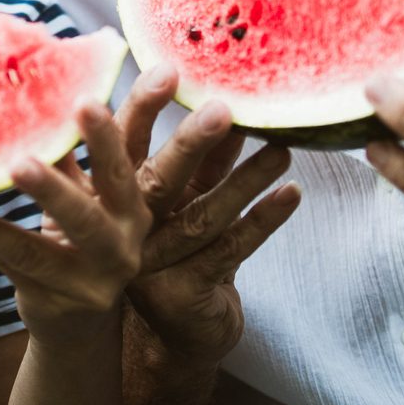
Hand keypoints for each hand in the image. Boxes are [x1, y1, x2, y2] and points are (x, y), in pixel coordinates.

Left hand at [0, 103, 151, 344]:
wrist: (79, 321)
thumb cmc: (80, 234)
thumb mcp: (89, 192)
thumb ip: (77, 147)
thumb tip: (46, 75)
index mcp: (134, 203)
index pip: (131, 156)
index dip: (117, 128)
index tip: (90, 97)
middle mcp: (123, 241)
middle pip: (103, 198)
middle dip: (69, 174)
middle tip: (25, 156)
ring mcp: (91, 278)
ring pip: (44, 247)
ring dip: (4, 221)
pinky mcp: (52, 300)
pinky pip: (9, 263)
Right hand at [119, 65, 300, 366]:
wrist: (164, 333)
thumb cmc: (166, 244)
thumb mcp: (164, 194)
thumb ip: (180, 153)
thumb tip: (207, 91)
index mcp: (112, 192)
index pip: (125, 143)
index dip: (142, 108)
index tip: (167, 71)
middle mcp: (126, 226)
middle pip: (160, 178)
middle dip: (192, 141)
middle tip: (224, 109)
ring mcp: (153, 262)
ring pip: (204, 215)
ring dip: (246, 180)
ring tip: (282, 149)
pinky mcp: (184, 292)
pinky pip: (229, 251)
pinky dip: (263, 221)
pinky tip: (291, 193)